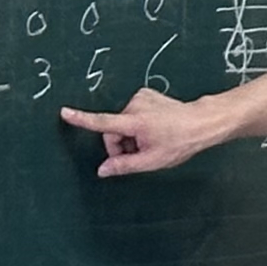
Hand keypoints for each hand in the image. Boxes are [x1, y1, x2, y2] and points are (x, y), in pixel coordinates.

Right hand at [58, 84, 220, 175]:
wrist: (201, 122)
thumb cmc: (180, 142)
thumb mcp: (152, 160)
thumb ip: (124, 166)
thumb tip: (102, 171)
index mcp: (135, 122)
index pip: (103, 123)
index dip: (82, 119)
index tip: (65, 112)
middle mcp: (135, 105)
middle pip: (113, 130)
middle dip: (121, 145)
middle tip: (139, 153)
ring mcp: (141, 97)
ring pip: (123, 123)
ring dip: (131, 135)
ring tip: (151, 140)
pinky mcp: (145, 94)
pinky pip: (132, 114)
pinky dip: (138, 125)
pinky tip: (154, 129)